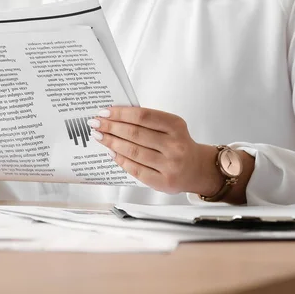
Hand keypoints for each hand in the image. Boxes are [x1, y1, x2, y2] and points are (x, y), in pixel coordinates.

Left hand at [88, 107, 226, 195]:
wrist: (198, 169)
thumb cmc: (179, 144)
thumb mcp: (171, 127)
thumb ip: (148, 121)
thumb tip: (116, 117)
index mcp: (176, 126)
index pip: (143, 116)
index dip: (121, 113)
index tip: (105, 112)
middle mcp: (174, 145)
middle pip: (135, 133)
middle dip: (111, 127)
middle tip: (96, 123)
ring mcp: (170, 165)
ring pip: (133, 151)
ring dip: (112, 143)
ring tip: (99, 136)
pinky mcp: (163, 181)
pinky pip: (136, 169)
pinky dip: (120, 160)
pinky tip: (111, 152)